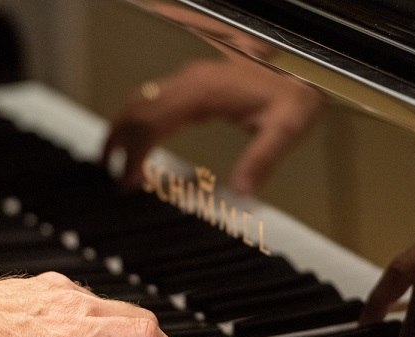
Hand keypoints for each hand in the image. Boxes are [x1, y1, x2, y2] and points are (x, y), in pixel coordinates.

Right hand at [103, 58, 322, 195]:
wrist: (304, 65)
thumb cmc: (295, 93)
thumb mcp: (284, 129)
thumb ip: (261, 161)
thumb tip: (241, 193)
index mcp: (204, 92)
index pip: (152, 123)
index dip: (135, 153)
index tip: (129, 180)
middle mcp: (190, 81)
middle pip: (137, 109)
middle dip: (118, 142)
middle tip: (110, 174)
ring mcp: (189, 78)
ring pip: (140, 100)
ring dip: (123, 129)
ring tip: (114, 160)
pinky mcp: (193, 81)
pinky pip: (153, 97)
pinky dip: (138, 119)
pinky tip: (139, 139)